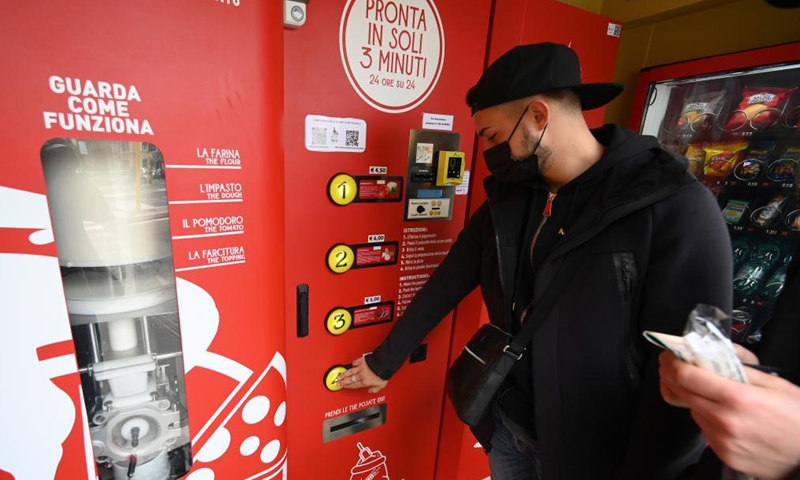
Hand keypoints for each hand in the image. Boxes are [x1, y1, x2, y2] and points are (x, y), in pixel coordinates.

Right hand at [336, 356, 387, 393]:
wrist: (384, 364)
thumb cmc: (383, 374)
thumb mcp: (381, 385)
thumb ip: (375, 389)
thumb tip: (370, 391)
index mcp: (365, 382)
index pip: (354, 385)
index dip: (348, 386)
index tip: (344, 386)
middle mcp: (361, 375)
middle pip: (350, 379)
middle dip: (343, 381)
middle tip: (337, 382)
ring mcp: (361, 368)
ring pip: (350, 371)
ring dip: (344, 374)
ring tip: (339, 375)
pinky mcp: (362, 361)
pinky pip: (356, 362)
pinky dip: (353, 363)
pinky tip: (351, 364)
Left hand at [659, 350, 799, 478]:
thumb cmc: (797, 416)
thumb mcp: (773, 383)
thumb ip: (740, 367)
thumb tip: (712, 352)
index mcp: (737, 397)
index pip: (686, 377)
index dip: (672, 363)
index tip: (670, 356)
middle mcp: (725, 420)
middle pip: (682, 393)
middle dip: (675, 377)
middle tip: (676, 367)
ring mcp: (722, 441)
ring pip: (693, 411)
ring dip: (696, 400)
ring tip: (717, 397)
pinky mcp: (723, 455)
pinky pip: (705, 430)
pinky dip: (709, 420)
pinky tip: (727, 417)